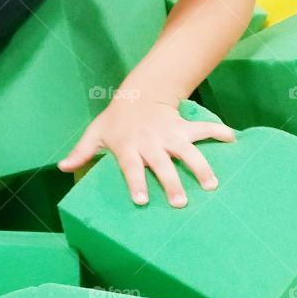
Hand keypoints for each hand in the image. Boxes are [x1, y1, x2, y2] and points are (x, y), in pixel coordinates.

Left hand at [58, 93, 235, 207]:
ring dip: (200, 167)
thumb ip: (82, 152)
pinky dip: (220, 133)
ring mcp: (170, 135)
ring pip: (188, 151)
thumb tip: (62, 168)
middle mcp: (150, 143)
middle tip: (179, 203)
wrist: (137, 94)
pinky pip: (204, 130)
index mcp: (128, 147)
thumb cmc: (115, 120)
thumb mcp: (96, 134)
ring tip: (212, 185)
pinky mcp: (184, 128)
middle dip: (171, 183)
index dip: (136, 183)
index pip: (131, 168)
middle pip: (162, 165)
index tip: (141, 201)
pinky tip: (234, 140)